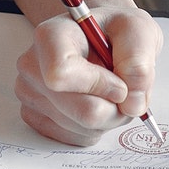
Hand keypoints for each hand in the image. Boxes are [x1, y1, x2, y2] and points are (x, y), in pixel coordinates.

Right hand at [14, 0, 161, 145]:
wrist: (99, 35)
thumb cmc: (114, 30)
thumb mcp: (137, 30)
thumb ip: (138, 61)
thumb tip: (132, 103)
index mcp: (51, 36)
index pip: (61, 74)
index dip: (99, 85)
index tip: (119, 81)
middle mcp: (32, 65)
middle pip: (81, 111)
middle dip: (114, 108)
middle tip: (125, 89)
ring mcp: (29, 93)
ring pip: (81, 128)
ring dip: (107, 118)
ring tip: (109, 91)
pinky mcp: (35, 116)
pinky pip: (74, 138)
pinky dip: (94, 128)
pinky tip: (96, 102)